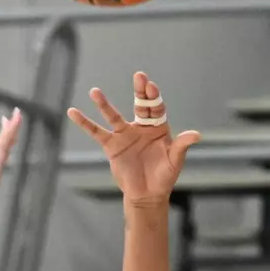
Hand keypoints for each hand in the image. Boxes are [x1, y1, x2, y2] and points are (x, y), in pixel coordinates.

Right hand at [67, 72, 200, 208]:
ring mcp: (124, 135)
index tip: (151, 85)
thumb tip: (196, 135)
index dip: (154, 97)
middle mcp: (141, 127)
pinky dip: (84, 123)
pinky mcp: (111, 146)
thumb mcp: (175, 160)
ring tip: (94, 91)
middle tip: (139, 76)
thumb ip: (182, 145)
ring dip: (104, 104)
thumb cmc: (164, 176)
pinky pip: (96, 132)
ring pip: (113, 116)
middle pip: (140, 105)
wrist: (148, 194)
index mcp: (158, 127)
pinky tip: (73, 112)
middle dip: (140, 91)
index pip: (157, 108)